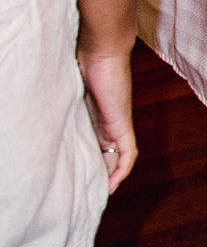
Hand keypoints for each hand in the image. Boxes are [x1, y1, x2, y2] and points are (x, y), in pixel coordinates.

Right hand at [76, 48, 136, 191]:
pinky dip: (122, 169)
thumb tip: (38, 116)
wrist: (101, 50)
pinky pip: (128, 153)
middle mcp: (109, 122)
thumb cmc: (82, 64)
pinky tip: (113, 184)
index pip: (96, 146)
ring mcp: (117, 122)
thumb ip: (63, 107)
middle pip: (108, 155)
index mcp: (95, 117)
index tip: (79, 179)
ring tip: (100, 195)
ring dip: (112, 176)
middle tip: (88, 194)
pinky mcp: (122, 122)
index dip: (91, 162)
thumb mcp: (69, 93)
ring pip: (119, 157)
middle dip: (101, 174)